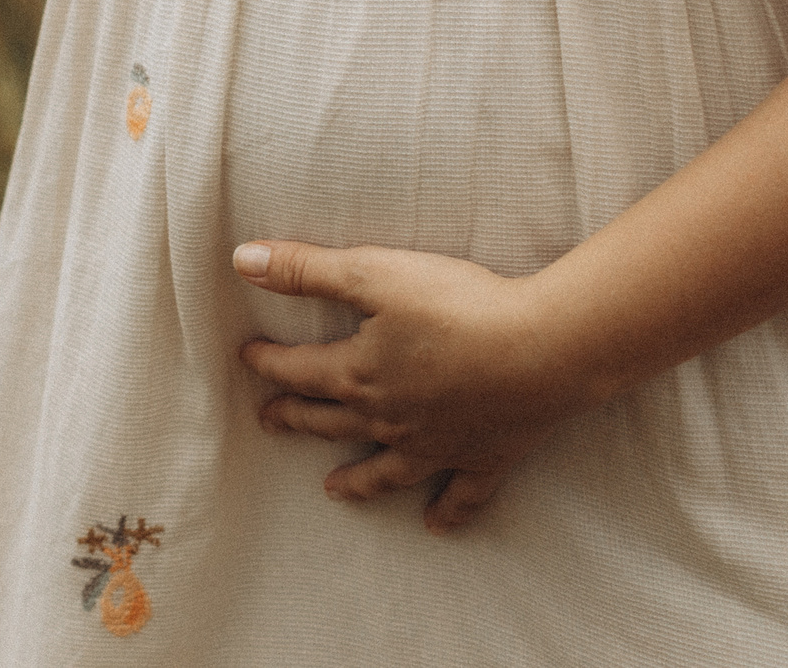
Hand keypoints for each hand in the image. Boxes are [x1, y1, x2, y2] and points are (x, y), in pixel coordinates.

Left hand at [232, 240, 601, 532]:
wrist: (543, 349)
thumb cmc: (458, 305)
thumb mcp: (372, 273)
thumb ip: (307, 270)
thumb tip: (244, 262)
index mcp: (358, 375)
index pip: (297, 371)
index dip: (267, 362)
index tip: (246, 357)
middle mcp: (390, 419)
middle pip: (330, 422)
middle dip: (296, 419)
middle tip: (269, 420)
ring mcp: (437, 446)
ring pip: (385, 470)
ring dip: (357, 481)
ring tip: (332, 490)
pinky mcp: (483, 457)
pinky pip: (461, 495)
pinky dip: (447, 511)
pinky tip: (435, 525)